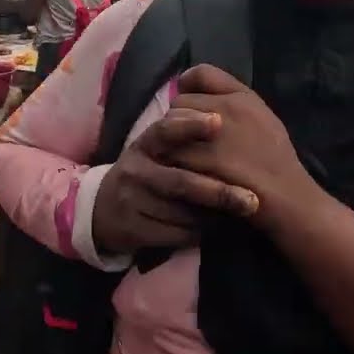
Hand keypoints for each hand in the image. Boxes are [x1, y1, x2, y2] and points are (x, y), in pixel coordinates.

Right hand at [92, 108, 258, 255]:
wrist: (102, 210)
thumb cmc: (146, 173)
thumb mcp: (156, 149)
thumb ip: (182, 133)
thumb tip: (222, 119)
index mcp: (144, 144)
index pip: (165, 130)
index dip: (189, 125)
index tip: (218, 122)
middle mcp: (136, 171)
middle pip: (181, 182)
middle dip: (219, 192)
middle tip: (252, 200)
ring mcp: (132, 201)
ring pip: (183, 214)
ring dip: (214, 217)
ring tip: (238, 215)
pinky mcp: (133, 229)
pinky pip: (176, 235)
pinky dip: (200, 233)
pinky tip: (214, 229)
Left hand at [168, 65, 317, 231]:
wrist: (289, 197)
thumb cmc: (276, 161)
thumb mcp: (263, 118)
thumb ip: (234, 103)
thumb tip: (200, 92)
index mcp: (242, 97)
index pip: (200, 74)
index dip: (188, 86)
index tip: (189, 105)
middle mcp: (227, 109)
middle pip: (179, 102)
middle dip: (178, 120)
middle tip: (185, 140)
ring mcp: (214, 135)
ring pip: (169, 128)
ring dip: (170, 142)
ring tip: (180, 158)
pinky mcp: (203, 161)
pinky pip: (171, 153)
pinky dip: (171, 163)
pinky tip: (180, 174)